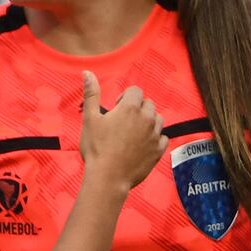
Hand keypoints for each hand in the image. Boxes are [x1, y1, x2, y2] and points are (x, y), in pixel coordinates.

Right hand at [76, 71, 165, 191]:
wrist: (108, 178)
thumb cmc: (96, 148)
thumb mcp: (90, 119)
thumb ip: (91, 94)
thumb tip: (87, 72)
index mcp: (130, 108)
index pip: (135, 91)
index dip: (125, 98)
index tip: (117, 109)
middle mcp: (147, 118)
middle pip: (148, 104)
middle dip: (138, 108)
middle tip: (124, 122)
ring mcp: (155, 135)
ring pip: (158, 119)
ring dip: (148, 122)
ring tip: (134, 133)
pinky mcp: (159, 151)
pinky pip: (163, 138)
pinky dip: (155, 138)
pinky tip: (143, 145)